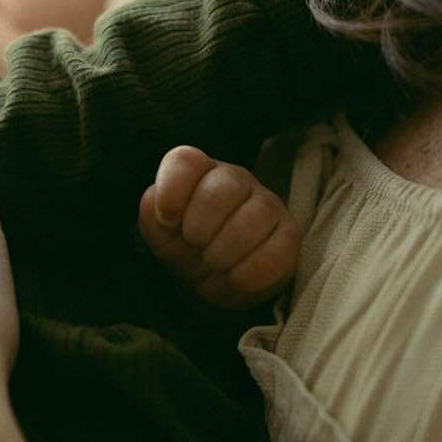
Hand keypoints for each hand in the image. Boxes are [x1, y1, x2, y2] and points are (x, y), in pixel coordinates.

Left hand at [137, 146, 298, 309]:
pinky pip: (274, 254)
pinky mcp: (289, 235)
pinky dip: (247, 274)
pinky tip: (235, 277)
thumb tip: (160, 206)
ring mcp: (267, 205)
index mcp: (200, 171)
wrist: (218, 280)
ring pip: (251, 220)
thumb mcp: (161, 233)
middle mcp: (236, 180)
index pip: (186, 161)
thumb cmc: (187, 247)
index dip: (171, 191)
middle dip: (199, 229)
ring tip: (214, 263)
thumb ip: (152, 213)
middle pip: (220, 190)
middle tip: (195, 245)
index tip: (168, 220)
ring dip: (222, 254)